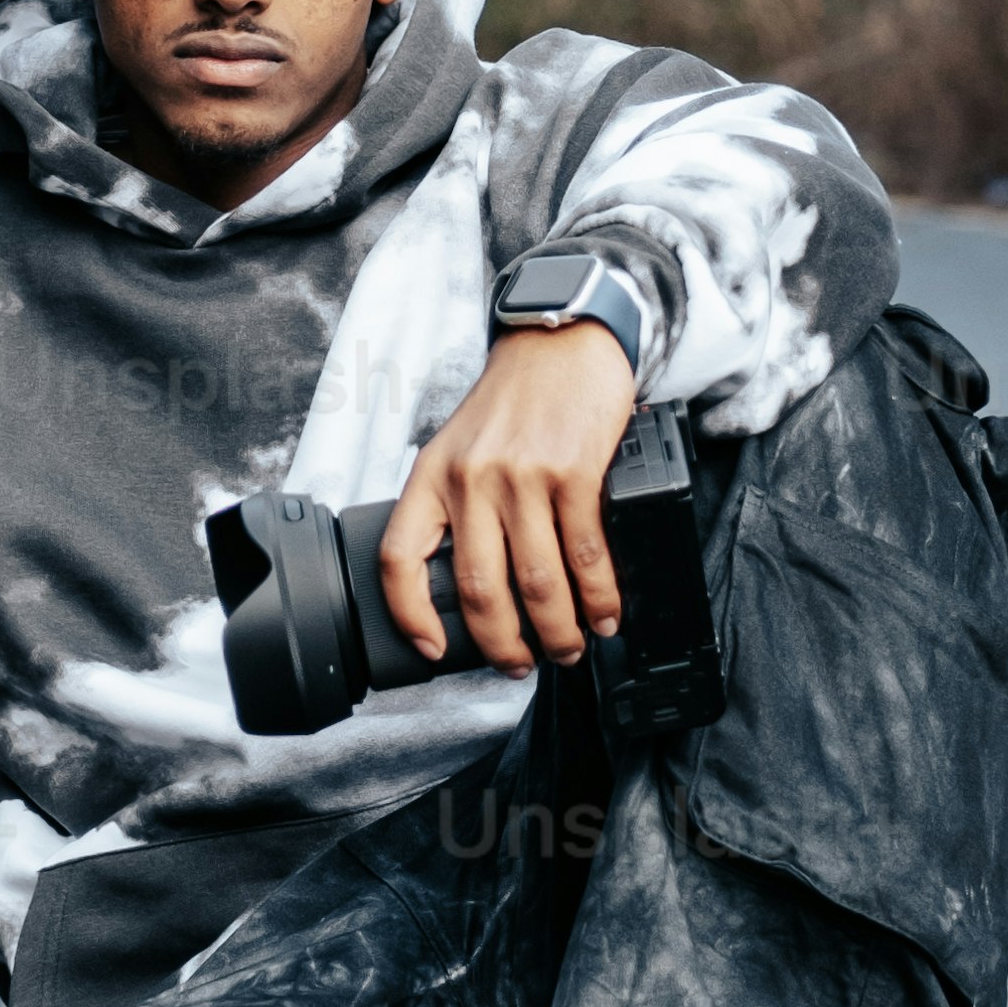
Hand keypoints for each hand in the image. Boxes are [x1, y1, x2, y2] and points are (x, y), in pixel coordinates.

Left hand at [378, 322, 636, 674]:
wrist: (561, 341)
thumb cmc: (513, 401)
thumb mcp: (459, 447)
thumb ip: (456, 505)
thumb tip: (472, 585)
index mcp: (432, 476)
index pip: (400, 558)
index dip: (410, 614)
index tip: (431, 647)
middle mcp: (471, 478)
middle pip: (479, 588)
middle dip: (503, 644)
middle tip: (521, 665)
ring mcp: (524, 476)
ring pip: (538, 582)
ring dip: (559, 631)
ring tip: (570, 648)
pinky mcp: (575, 472)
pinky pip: (586, 553)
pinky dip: (600, 596)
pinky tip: (606, 613)